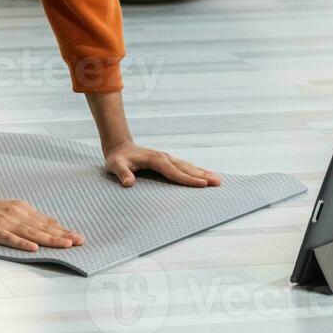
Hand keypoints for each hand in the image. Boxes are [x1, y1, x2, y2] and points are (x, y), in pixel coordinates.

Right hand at [0, 198, 84, 252]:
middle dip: (63, 235)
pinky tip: (34, 249)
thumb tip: (49, 226)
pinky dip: (22, 243)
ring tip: (66, 245)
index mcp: (21, 209)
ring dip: (50, 239)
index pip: (46, 222)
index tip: (78, 237)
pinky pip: (10, 238)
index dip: (62, 230)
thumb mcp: (10, 210)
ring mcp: (5, 223)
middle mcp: (16, 214)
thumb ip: (27, 218)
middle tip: (80, 241)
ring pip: (32, 233)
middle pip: (43, 228)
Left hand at [104, 141, 221, 187]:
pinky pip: (185, 167)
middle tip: (217, 183)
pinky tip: (205, 175)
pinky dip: (197, 171)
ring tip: (217, 179)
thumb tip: (128, 183)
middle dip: (202, 176)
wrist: (119, 147)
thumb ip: (121, 174)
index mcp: (155, 159)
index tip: (202, 184)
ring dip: (203, 173)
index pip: (174, 171)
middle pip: (186, 168)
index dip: (188, 179)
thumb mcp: (115, 166)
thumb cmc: (117, 159)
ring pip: (188, 166)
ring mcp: (167, 158)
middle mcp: (164, 157)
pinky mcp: (168, 161)